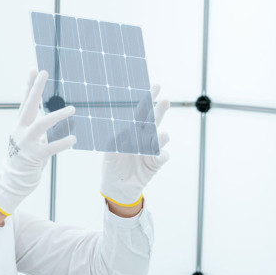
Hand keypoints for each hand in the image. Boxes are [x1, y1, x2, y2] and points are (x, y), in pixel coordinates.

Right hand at [0, 69, 75, 215]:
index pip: (25, 100)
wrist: (14, 177)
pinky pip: (50, 147)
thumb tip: (43, 110)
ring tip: (72, 109)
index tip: (34, 69)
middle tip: (44, 72)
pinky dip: (62, 142)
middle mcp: (21, 130)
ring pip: (42, 124)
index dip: (30, 84)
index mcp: (20, 123)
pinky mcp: (35, 155)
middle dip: (36, 88)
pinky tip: (74, 138)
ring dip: (57, 116)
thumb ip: (34, 122)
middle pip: (29, 105)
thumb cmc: (23, 154)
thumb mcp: (26, 135)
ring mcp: (27, 142)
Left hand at [100, 85, 169, 208]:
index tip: (156, 86)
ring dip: (161, 137)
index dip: (148, 100)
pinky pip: (162, 157)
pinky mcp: (156, 163)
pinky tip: (160, 155)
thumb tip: (117, 133)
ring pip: (159, 139)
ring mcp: (151, 150)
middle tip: (166, 101)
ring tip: (163, 135)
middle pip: (153, 122)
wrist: (117, 187)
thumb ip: (113, 143)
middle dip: (159, 111)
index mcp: (132, 132)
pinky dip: (162, 155)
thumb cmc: (112, 167)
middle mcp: (143, 139)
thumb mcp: (109, 153)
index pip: (141, 113)